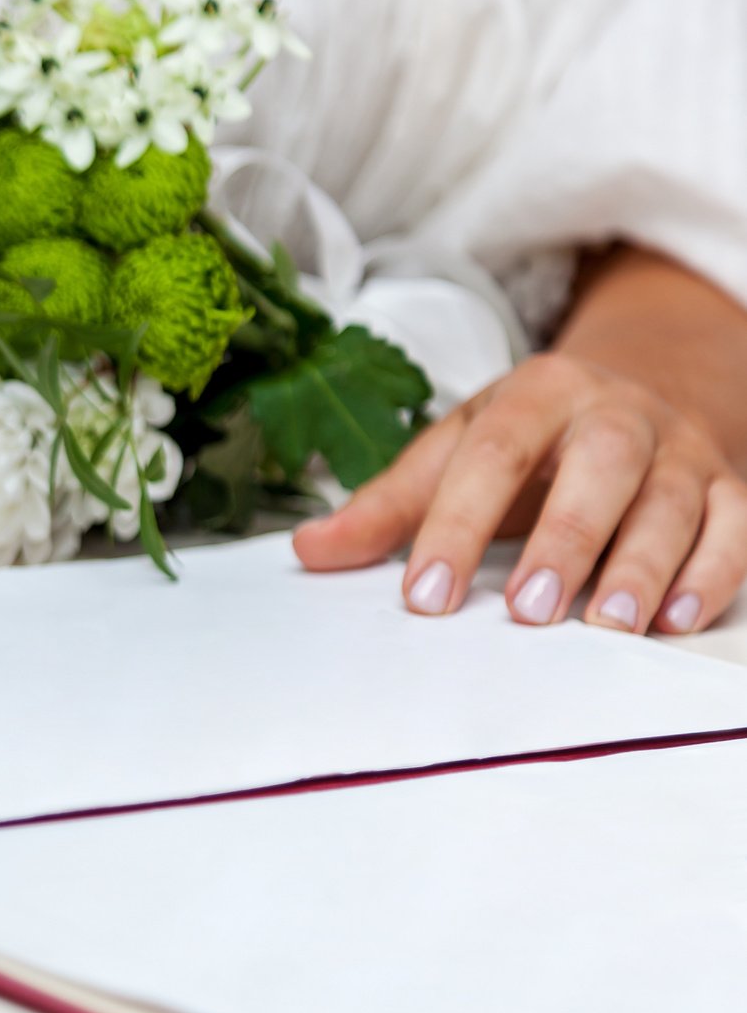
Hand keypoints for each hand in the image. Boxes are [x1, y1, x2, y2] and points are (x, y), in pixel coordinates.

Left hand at [293, 353, 746, 632]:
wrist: (646, 385)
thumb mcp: (456, 450)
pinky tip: (674, 620)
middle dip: (565, 540)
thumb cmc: (530, 437)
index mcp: (536, 393)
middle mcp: (615, 413)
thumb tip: (308, 549)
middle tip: (529, 614)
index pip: (490, 455)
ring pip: (672, 502)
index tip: (425, 596)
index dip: (454, 526)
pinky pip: (735, 526)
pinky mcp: (729, 486)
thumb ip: (389, 504)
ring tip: (608, 627)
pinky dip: (710, 573)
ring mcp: (679, 449)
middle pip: (599, 467)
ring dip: (643, 567)